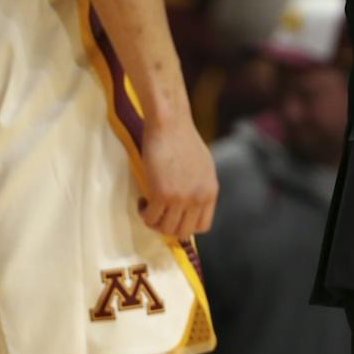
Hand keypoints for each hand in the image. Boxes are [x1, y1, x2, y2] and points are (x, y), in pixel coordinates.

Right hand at [139, 118, 217, 238]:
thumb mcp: (202, 166)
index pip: (203, 226)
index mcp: (210, 191)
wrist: (170, 122)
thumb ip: (199, 187)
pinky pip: (151, 218)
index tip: (173, 218)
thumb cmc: (182, 138)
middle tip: (156, 214)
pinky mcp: (162, 193)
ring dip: (154, 222)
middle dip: (167, 227)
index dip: (185, 226)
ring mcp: (181, 198)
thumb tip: (190, 204)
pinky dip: (144, 214)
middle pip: (183, 232)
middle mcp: (199, 198)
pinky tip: (142, 201)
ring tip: (148, 206)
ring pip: (166, 229)